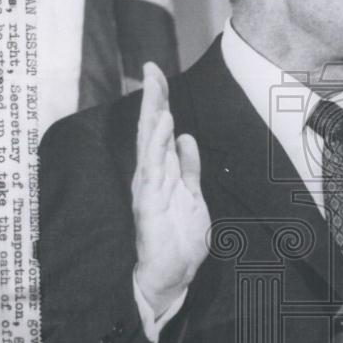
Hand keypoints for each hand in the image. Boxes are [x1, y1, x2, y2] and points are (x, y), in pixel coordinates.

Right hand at [131, 62, 210, 316]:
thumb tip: (186, 137)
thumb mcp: (193, 195)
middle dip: (152, 98)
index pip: (160, 129)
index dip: (159, 100)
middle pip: (150, 129)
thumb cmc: (179, 238)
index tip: (156, 72)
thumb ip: (189, 167)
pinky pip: (155, 168)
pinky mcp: (150, 201)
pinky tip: (164, 125)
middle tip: (151, 67)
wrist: (172, 275)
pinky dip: (158, 144)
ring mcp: (149, 187)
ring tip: (156, 88)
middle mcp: (152, 174)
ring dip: (153, 114)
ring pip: (149, 143)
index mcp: (163, 171)